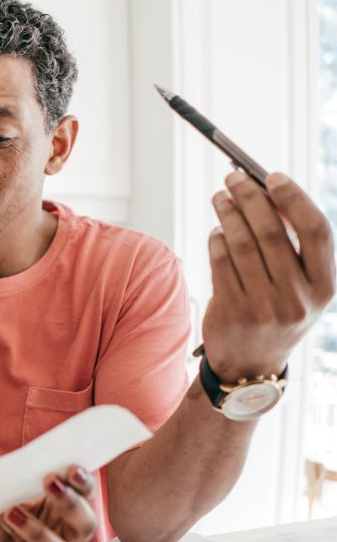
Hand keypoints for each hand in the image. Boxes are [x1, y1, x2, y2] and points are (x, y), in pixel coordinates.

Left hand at [0, 465, 97, 541]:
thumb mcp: (1, 493)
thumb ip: (23, 482)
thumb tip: (38, 462)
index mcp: (58, 515)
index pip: (85, 499)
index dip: (83, 485)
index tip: (72, 468)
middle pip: (85, 526)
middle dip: (71, 504)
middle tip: (50, 482)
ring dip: (39, 530)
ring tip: (11, 511)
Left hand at [203, 171, 334, 382]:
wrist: (252, 365)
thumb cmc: (278, 312)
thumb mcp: (301, 288)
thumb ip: (294, 247)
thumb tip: (267, 192)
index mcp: (325, 287)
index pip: (317, 231)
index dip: (295, 198)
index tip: (273, 175)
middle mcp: (298, 298)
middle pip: (272, 232)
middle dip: (251, 197)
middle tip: (234, 177)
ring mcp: (264, 307)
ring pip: (241, 244)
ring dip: (228, 213)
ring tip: (220, 197)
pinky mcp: (232, 312)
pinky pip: (220, 262)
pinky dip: (216, 239)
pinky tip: (217, 230)